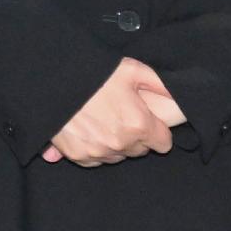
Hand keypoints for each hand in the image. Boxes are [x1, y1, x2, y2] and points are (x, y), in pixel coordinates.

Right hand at [44, 57, 185, 166]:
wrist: (52, 82)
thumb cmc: (93, 74)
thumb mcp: (132, 70)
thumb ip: (159, 84)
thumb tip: (177, 96)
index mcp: (138, 124)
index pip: (163, 143)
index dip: (157, 130)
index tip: (147, 120)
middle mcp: (121, 143)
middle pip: (140, 150)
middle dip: (135, 136)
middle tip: (121, 116)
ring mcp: (98, 152)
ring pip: (118, 156)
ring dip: (115, 144)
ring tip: (103, 121)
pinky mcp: (78, 156)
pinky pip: (96, 160)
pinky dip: (94, 149)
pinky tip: (88, 130)